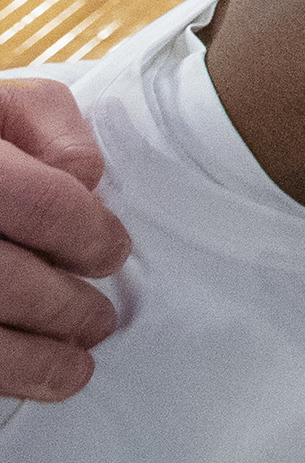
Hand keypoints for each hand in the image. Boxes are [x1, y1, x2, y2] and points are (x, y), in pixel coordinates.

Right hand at [0, 78, 129, 401]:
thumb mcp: (6, 106)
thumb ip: (53, 126)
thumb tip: (83, 179)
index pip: (43, 202)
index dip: (88, 235)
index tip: (113, 255)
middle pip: (5, 281)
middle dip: (63, 306)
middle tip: (99, 320)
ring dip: (29, 360)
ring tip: (74, 368)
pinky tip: (28, 379)